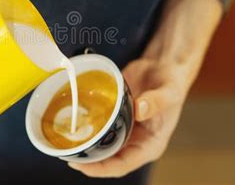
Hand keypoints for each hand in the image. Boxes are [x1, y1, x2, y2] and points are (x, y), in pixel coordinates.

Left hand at [68, 58, 190, 176]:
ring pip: (100, 142)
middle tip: (66, 153)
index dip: (101, 169)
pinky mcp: (114, 114)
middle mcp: (134, 141)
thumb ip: (156, 102)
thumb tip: (139, 109)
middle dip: (87, 159)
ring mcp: (123, 128)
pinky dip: (85, 124)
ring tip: (63, 141)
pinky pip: (98, 123)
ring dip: (84, 143)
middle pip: (107, 157)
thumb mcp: (170, 92)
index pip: (123, 165)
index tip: (82, 165)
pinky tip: (71, 120)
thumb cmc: (171, 83)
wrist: (163, 65)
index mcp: (149, 145)